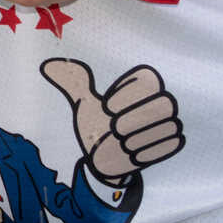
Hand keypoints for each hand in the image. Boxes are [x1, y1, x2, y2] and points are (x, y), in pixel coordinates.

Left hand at [41, 59, 184, 181]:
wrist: (105, 157)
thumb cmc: (95, 124)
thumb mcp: (84, 103)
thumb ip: (73, 81)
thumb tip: (49, 65)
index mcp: (141, 85)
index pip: (148, 79)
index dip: (126, 95)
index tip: (107, 107)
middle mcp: (160, 100)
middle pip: (162, 103)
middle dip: (132, 119)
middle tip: (112, 128)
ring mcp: (170, 122)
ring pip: (167, 125)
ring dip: (136, 138)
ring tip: (119, 141)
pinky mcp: (173, 144)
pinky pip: (169, 144)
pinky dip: (146, 152)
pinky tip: (130, 152)